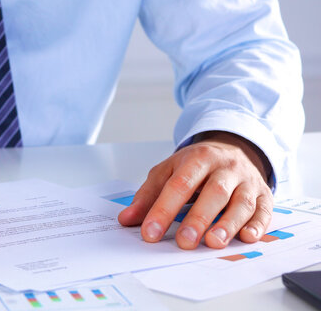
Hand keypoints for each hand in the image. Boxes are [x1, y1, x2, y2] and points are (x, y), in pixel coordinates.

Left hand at [117, 131, 272, 248]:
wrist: (232, 147)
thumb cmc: (196, 165)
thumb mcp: (168, 171)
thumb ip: (148, 195)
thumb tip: (127, 219)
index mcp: (198, 159)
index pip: (179, 185)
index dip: (163, 210)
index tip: (151, 233)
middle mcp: (225, 168)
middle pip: (214, 193)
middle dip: (198, 218)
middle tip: (185, 242)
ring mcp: (247, 181)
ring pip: (241, 202)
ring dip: (228, 224)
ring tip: (213, 243)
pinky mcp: (264, 195)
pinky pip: (264, 210)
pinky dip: (258, 225)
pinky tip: (247, 237)